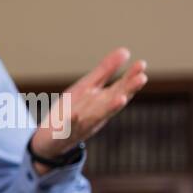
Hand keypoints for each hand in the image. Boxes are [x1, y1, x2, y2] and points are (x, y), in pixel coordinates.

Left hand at [30, 47, 148, 168]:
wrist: (50, 142)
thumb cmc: (72, 112)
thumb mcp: (87, 88)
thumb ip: (105, 71)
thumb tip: (126, 51)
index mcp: (102, 101)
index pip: (120, 88)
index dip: (131, 77)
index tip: (142, 64)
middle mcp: (96, 113)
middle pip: (113, 101)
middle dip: (127, 90)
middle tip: (142, 78)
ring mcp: (82, 124)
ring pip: (97, 116)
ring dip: (108, 108)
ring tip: (120, 98)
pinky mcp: (63, 133)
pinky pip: (68, 128)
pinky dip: (72, 122)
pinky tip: (74, 115)